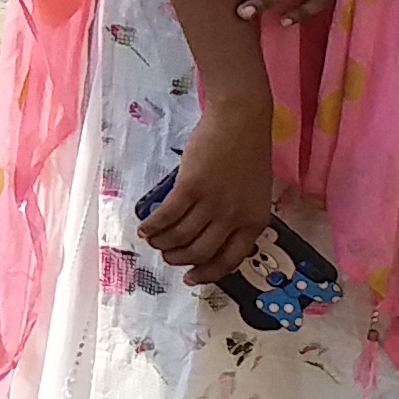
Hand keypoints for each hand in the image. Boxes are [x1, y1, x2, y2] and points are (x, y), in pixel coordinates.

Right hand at [137, 96, 279, 287]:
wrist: (241, 121)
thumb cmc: (248, 154)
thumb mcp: (254, 194)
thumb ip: (238, 216)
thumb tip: (212, 236)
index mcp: (254, 222)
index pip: (229, 261)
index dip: (206, 274)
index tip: (190, 277)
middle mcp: (234, 217)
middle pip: (200, 252)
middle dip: (179, 259)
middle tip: (167, 256)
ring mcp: (212, 203)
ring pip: (180, 236)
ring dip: (162, 243)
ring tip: (152, 241)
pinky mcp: (190, 187)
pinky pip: (167, 215)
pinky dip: (153, 225)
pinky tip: (144, 227)